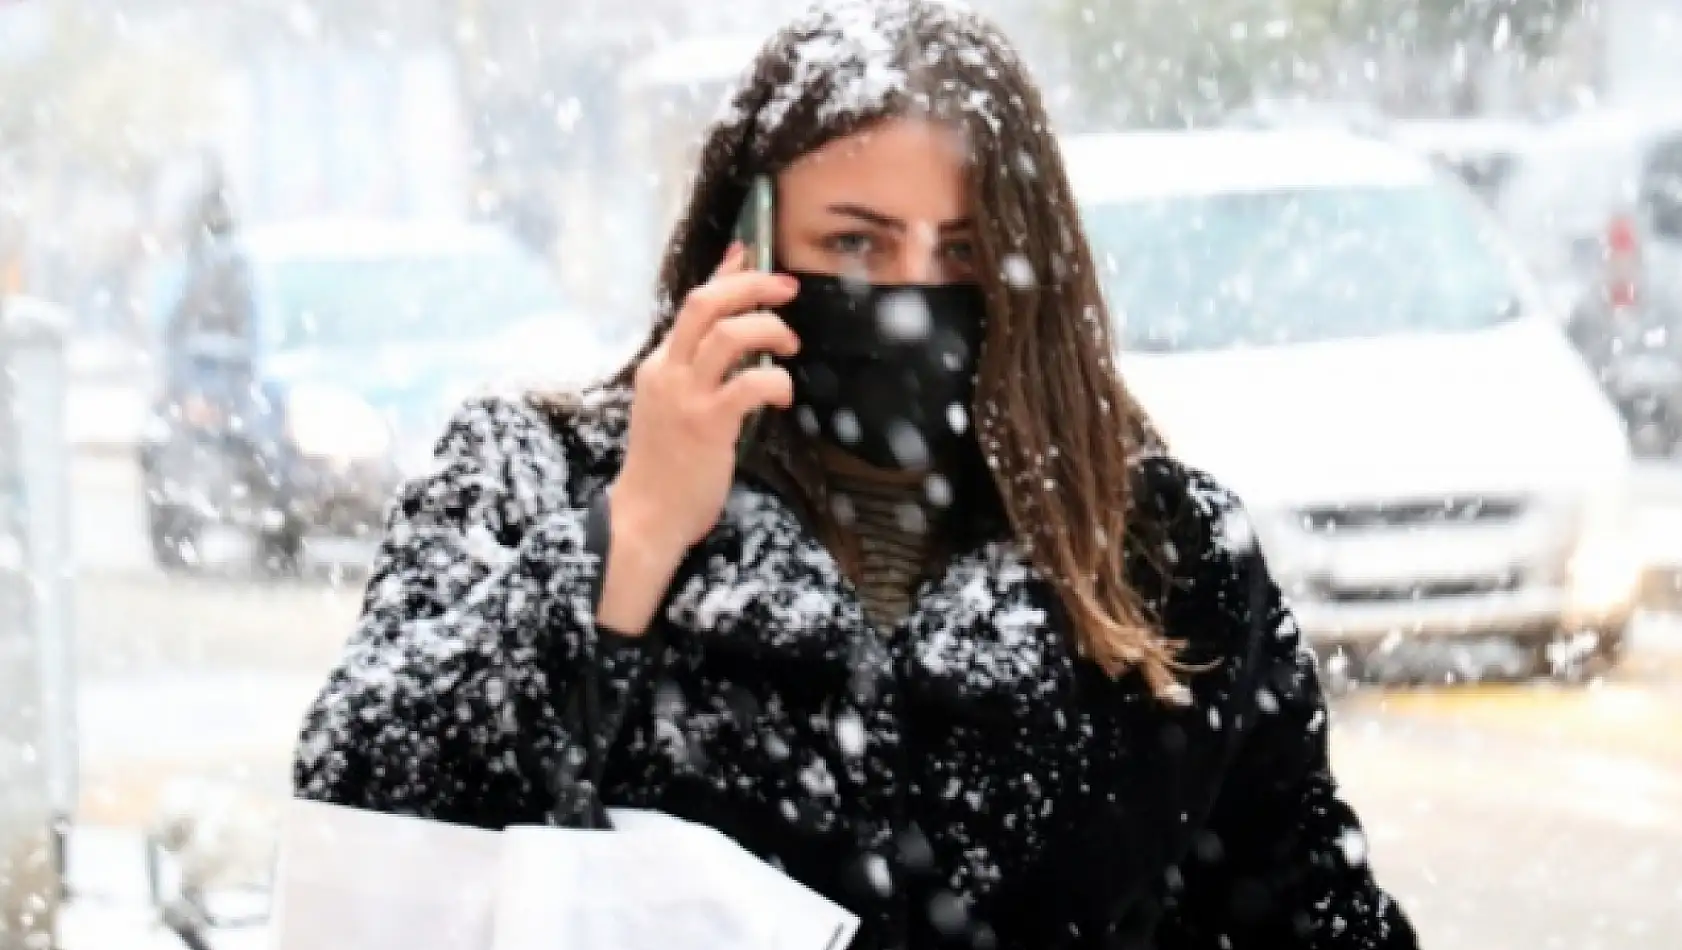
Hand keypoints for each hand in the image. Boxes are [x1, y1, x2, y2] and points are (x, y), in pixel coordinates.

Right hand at [597, 244, 799, 633]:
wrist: (646, 516)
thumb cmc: (666, 466)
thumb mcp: (675, 406)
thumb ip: (699, 370)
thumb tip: (728, 338)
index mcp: (660, 365)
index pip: (694, 303)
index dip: (728, 274)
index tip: (756, 256)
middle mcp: (668, 372)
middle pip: (707, 304)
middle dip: (753, 286)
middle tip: (787, 290)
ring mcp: (685, 396)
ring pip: (728, 334)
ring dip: (769, 329)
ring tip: (790, 347)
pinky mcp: (706, 424)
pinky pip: (748, 384)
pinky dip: (774, 380)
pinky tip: (781, 395)